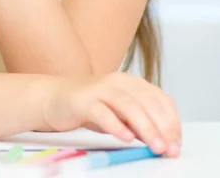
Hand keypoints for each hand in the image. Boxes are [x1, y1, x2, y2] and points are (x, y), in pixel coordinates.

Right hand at [42, 73, 181, 157]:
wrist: (55, 98)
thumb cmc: (91, 107)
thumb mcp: (120, 114)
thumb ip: (140, 123)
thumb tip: (164, 142)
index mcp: (132, 83)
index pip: (161, 99)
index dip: (172, 122)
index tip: (176, 144)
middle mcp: (118, 81)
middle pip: (147, 102)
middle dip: (162, 127)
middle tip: (168, 149)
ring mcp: (100, 88)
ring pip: (128, 105)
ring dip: (145, 127)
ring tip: (154, 146)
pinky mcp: (83, 100)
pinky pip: (102, 112)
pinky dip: (116, 125)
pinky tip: (126, 137)